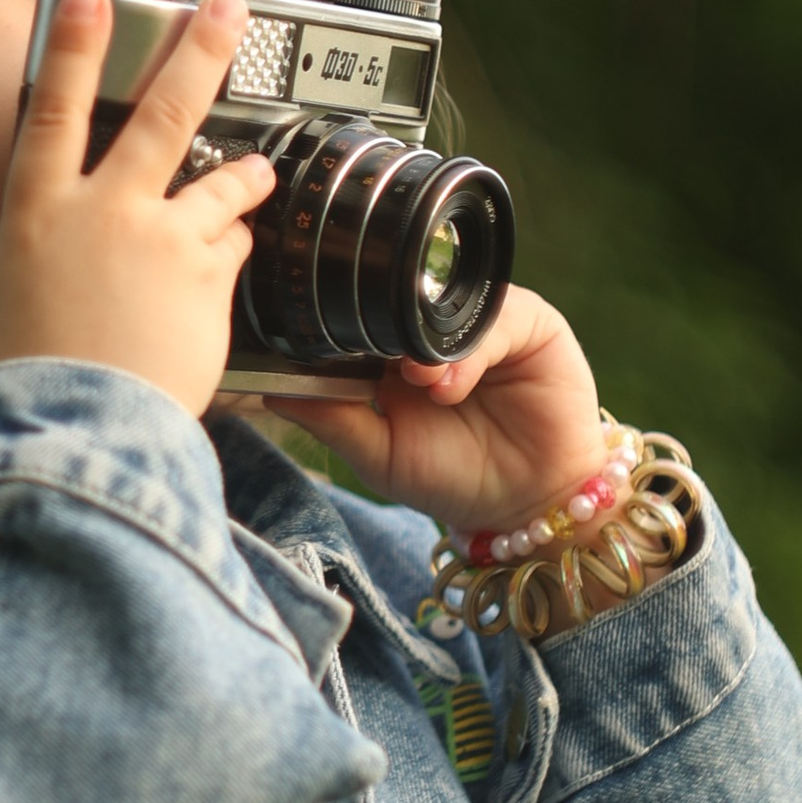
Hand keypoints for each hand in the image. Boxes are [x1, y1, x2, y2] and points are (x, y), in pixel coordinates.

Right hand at [0, 0, 276, 421]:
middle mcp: (103, 212)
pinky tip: (235, 254)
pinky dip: (233, 247)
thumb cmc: (9, 399)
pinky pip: (231, 249)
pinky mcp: (206, 280)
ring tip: (258, 167)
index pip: (54, 108)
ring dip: (242, 172)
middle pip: (162, 113)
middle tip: (229, 13)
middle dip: (200, 52)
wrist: (74, 435)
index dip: (76, 46)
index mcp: (35, 216)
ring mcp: (162, 241)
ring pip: (218, 182)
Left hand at [279, 286, 609, 543]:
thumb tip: (269, 387)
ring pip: (446, 305)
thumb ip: (330, 417)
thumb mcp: (377, 453)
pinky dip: (471, 351)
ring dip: (427, 344)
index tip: (318, 342)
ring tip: (419, 382)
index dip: (340, 325)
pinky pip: (499, 318)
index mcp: (394, 348)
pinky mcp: (532, 325)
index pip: (360, 314)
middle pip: (400, 297)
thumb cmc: (451, 477)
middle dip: (380, 325)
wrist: (523, 505)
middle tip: (371, 364)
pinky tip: (451, 386)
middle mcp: (436, 327)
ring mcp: (484, 321)